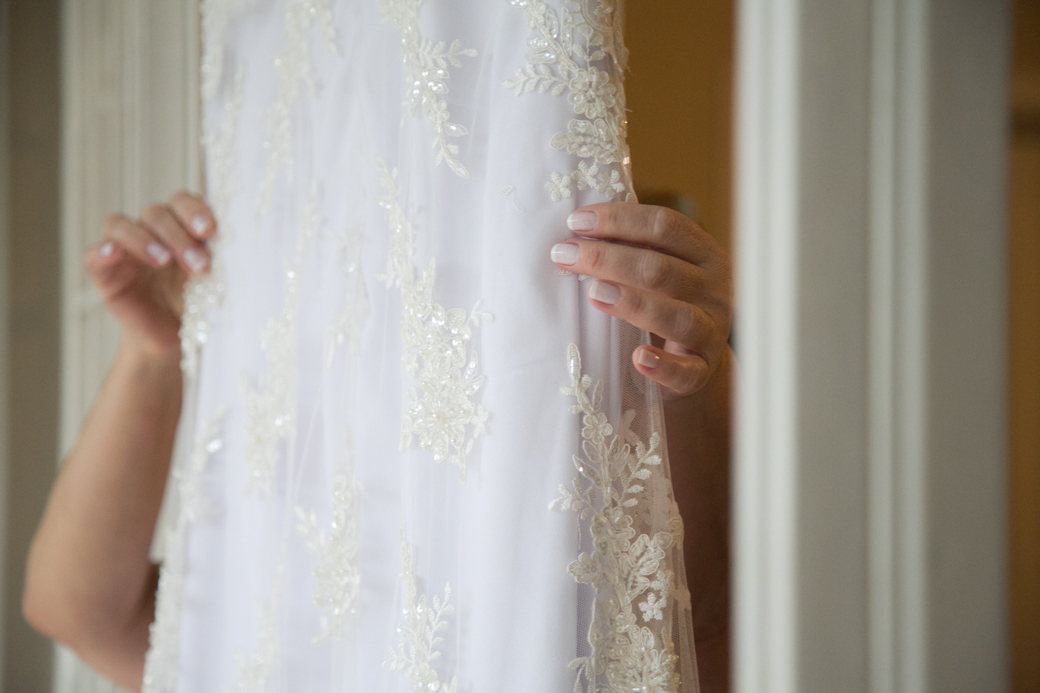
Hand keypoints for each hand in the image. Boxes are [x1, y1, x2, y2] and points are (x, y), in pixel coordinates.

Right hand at [84, 191, 215, 356]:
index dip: (193, 210)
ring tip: (163, 261)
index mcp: (180, 228)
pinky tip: (115, 255)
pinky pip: (93, 255)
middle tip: (199, 265)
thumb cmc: (198, 307)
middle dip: (179, 236)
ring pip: (121, 224)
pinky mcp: (104, 274)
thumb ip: (220, 261)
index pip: (181, 202)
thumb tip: (242, 247)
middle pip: (156, 213)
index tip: (210, 230)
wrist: (174, 341)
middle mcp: (151, 233)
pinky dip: (103, 251)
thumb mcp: (214, 282)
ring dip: (144, 239)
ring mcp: (124, 252)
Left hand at [550, 202, 732, 398]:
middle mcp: (714, 291)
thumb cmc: (667, 305)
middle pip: (662, 269)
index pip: (665, 226)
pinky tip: (639, 358)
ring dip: (634, 303)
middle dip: (608, 258)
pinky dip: (664, 366)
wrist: (698, 363)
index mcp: (705, 255)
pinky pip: (686, 372)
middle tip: (565, 253)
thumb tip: (577, 232)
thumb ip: (634, 252)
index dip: (620, 220)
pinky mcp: (702, 372)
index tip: (576, 221)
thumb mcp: (661, 274)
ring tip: (594, 293)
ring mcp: (711, 333)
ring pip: (677, 317)